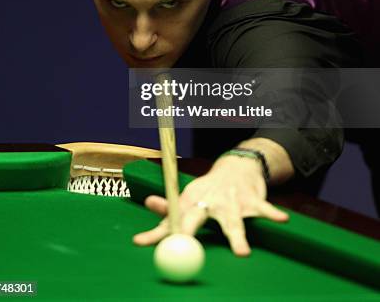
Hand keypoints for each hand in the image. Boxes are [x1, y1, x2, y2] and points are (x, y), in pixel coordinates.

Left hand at [133, 155, 288, 255]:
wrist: (236, 167)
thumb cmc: (209, 191)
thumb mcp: (188, 198)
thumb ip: (168, 211)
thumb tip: (147, 206)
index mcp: (190, 202)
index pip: (170, 219)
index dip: (155, 232)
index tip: (140, 243)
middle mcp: (208, 201)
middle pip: (196, 219)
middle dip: (189, 231)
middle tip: (183, 244)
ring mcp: (231, 200)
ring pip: (233, 221)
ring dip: (238, 237)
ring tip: (242, 253)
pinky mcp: (252, 200)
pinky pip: (263, 210)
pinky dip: (273, 216)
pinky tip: (281, 220)